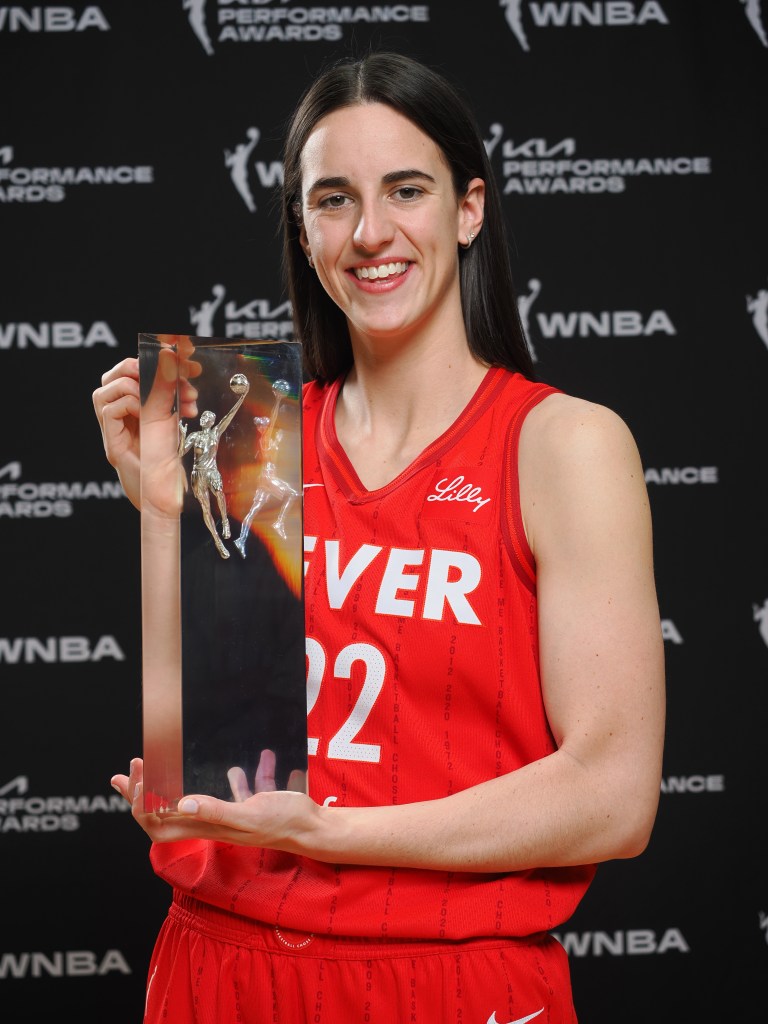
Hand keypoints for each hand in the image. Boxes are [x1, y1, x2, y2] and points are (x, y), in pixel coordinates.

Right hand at [92, 340, 199, 510]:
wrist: (165, 505)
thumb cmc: (171, 472)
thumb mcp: (175, 428)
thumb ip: (171, 404)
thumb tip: (178, 374)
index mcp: (135, 414)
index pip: (129, 376)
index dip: (149, 364)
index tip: (182, 366)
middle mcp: (121, 421)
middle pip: (111, 378)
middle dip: (136, 368)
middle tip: (168, 374)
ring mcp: (115, 433)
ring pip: (103, 391)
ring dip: (133, 386)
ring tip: (159, 398)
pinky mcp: (113, 446)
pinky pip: (108, 411)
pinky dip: (130, 404)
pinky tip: (150, 414)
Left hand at [111, 755, 311, 847]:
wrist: (314, 828)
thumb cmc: (284, 822)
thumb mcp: (250, 814)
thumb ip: (217, 809)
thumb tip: (182, 803)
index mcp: (207, 826)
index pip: (158, 821)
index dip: (141, 801)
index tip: (139, 773)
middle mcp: (212, 823)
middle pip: (164, 814)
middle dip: (143, 793)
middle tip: (129, 769)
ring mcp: (228, 815)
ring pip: (191, 802)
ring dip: (172, 786)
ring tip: (160, 766)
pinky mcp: (247, 805)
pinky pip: (230, 791)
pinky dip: (226, 777)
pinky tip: (233, 763)